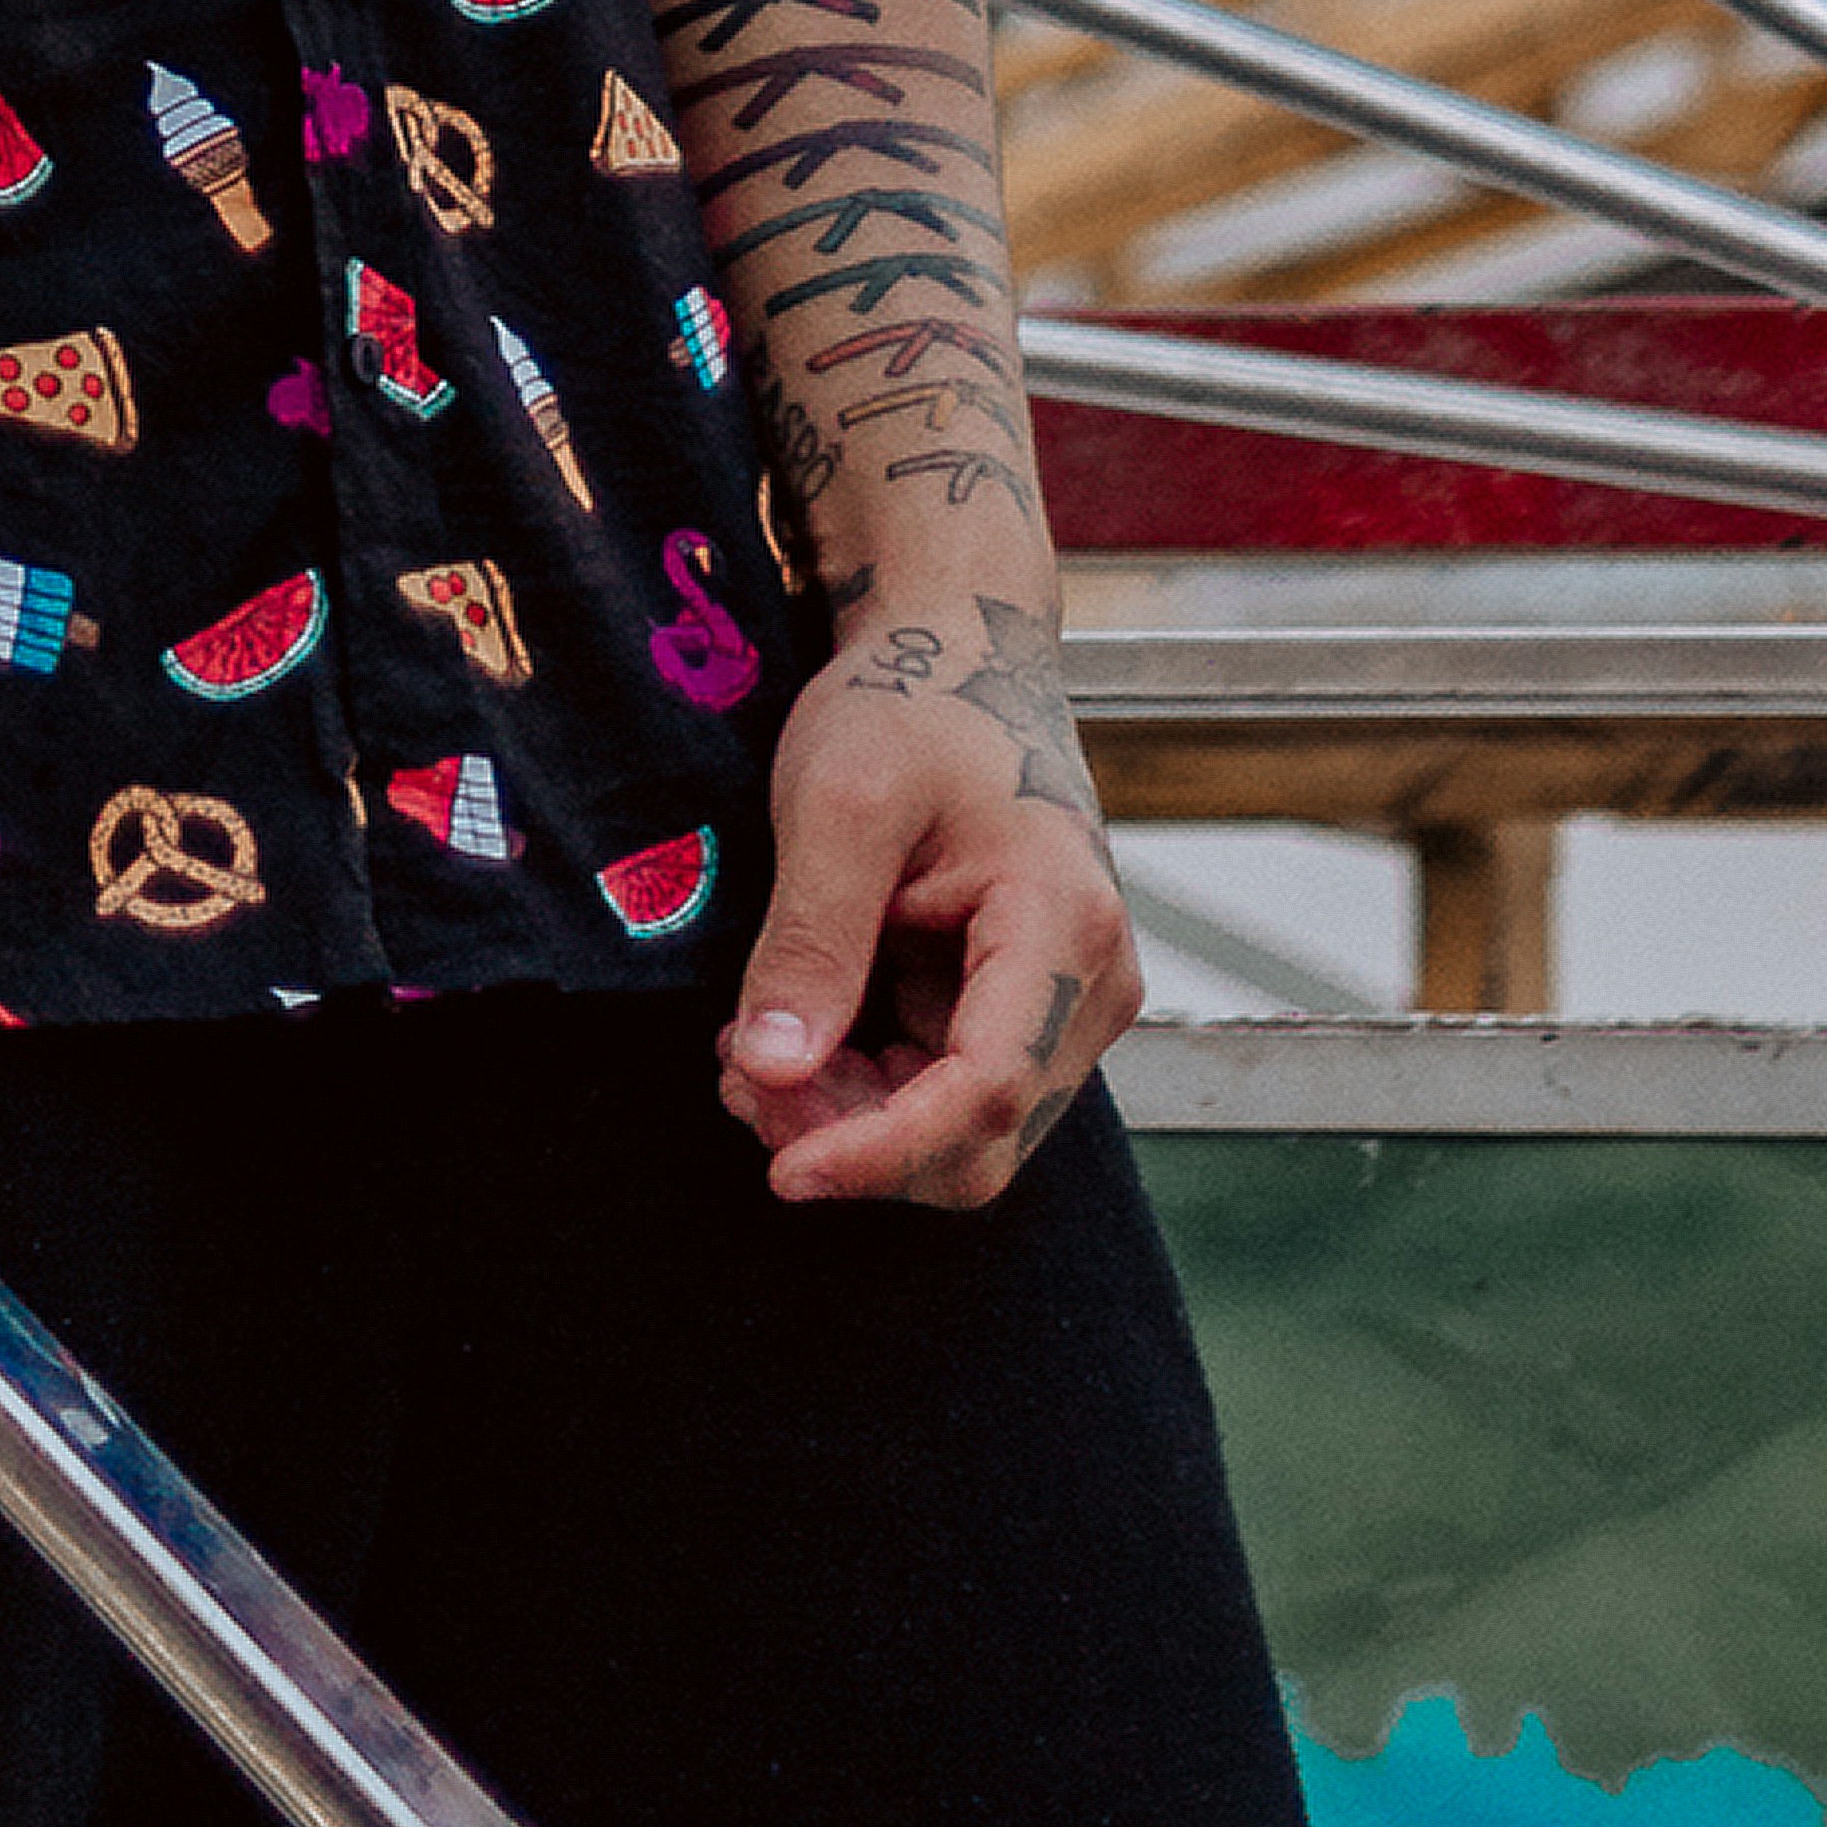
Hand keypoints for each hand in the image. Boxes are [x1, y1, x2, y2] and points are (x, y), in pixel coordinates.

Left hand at [716, 615, 1134, 1210]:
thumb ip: (810, 939)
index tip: (783, 1170)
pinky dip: (863, 1092)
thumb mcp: (841, 801)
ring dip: (849, 1121)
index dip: (882, 1151)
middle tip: (738, 1076)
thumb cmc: (913, 704)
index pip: (985, 1091)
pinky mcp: (1020, 1011)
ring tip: (748, 1052)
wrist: (961, 656)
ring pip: (957, 1133)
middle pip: (978, 1138)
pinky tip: (793, 1039)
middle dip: (854, 1139)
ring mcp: (1061, 1006)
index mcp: (1064, 927)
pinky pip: (944, 1094)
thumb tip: (772, 1074)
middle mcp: (1088, 987)